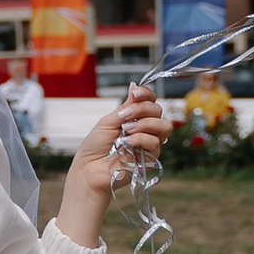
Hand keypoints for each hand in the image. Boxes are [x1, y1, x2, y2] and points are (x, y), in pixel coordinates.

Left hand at [55, 85, 168, 242]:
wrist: (90, 169)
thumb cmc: (95, 147)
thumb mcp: (108, 121)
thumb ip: (125, 107)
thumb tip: (134, 85)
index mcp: (134, 117)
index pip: (150, 100)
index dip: (146, 93)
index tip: (135, 93)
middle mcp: (144, 128)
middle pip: (158, 110)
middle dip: (142, 109)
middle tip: (124, 118)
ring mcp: (148, 143)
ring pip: (163, 126)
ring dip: (144, 124)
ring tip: (125, 131)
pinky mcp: (151, 158)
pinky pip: (156, 142)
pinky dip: (140, 139)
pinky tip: (126, 143)